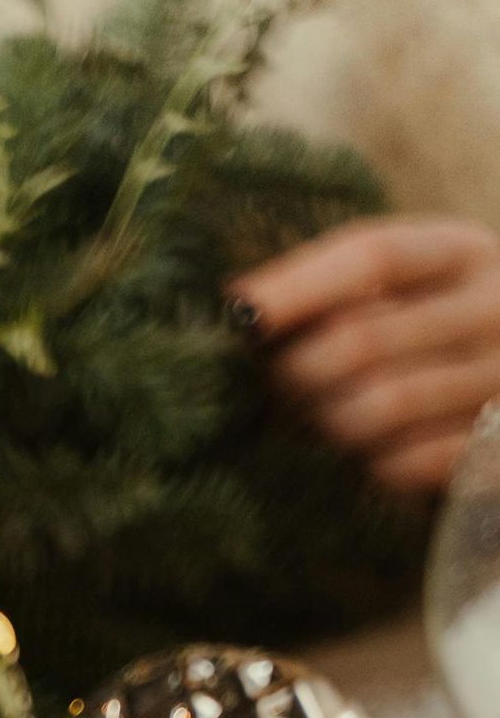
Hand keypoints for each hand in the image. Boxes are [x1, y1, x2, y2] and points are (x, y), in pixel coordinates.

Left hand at [232, 216, 499, 494]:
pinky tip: (361, 457)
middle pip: (362, 338)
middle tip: (277, 387)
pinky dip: (366, 465)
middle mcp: (495, 309)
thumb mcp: (409, 291)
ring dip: (325, 422)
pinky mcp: (495, 449)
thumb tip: (246, 310)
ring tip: (314, 422)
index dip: (301, 285)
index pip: (375, 257)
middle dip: (297, 370)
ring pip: (378, 407)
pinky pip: (404, 464)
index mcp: (464, 253)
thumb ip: (342, 292)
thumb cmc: (434, 338)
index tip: (243, 311)